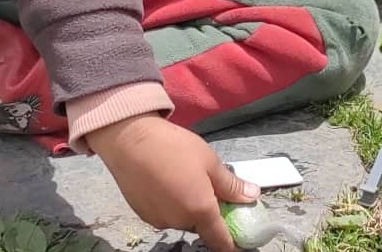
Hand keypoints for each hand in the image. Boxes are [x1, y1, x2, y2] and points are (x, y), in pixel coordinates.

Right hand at [87, 114, 257, 251]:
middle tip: (214, 190)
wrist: (130, 140)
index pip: (219, 240)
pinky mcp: (142, 214)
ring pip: (183, 219)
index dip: (232, 244)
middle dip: (211, 214)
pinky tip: (171, 183)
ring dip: (190, 208)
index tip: (241, 243)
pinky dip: (173, 205)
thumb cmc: (174, 147)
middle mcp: (177, 221)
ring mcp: (157, 219)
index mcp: (199, 210)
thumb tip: (252, 196)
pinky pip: (166, 214)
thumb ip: (231, 185)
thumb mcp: (210, 162)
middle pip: (201, 226)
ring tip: (189, 180)